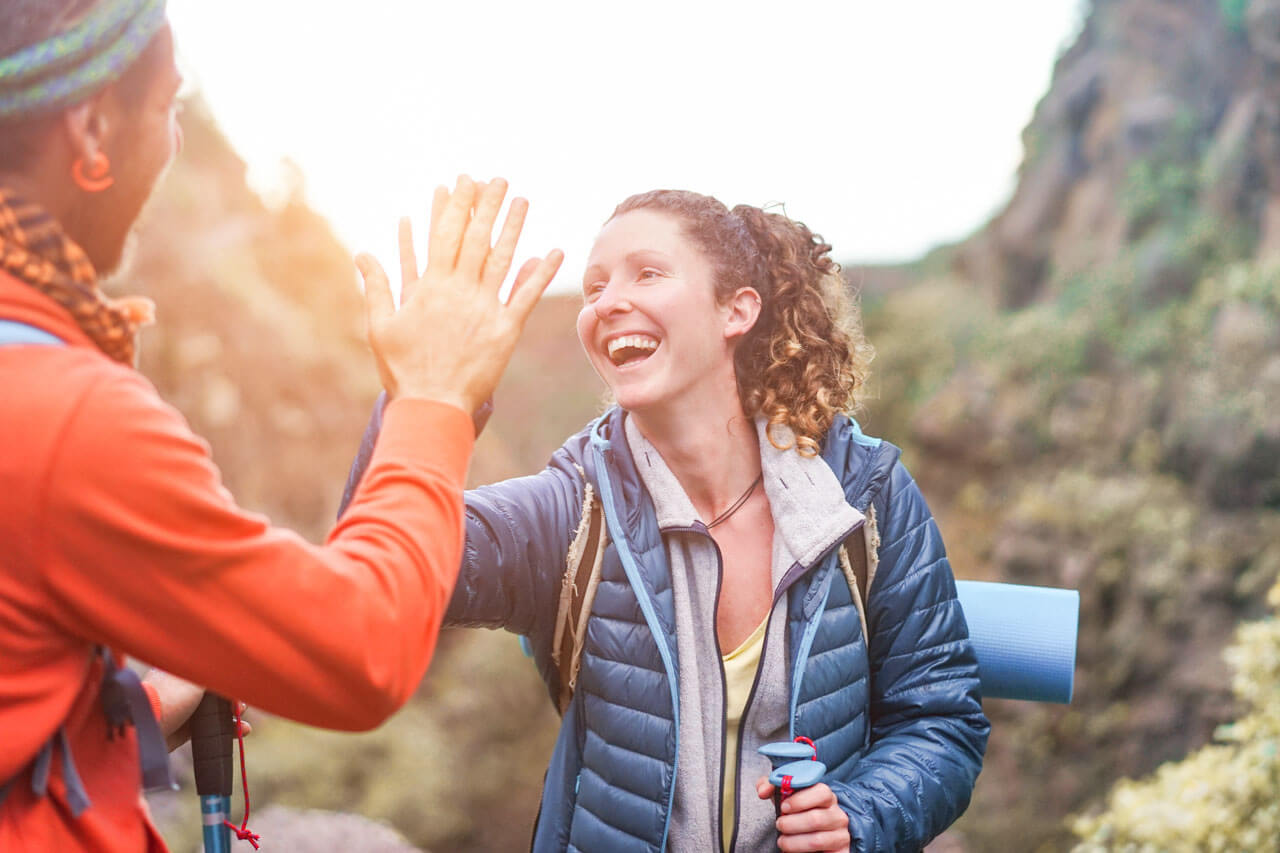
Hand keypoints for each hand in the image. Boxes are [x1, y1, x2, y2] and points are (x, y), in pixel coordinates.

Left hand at [142, 670, 250, 751]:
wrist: (145, 729)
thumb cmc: (171, 697)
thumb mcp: (198, 678)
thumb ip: (217, 672)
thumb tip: (233, 663)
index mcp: (184, 669)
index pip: (214, 669)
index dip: (229, 678)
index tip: (240, 687)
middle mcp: (184, 687)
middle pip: (217, 691)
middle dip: (233, 699)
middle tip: (239, 707)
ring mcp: (185, 708)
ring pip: (216, 710)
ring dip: (232, 715)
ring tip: (242, 722)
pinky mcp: (185, 728)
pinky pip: (210, 726)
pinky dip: (226, 729)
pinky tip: (241, 731)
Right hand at [357, 175, 562, 412]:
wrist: (432, 404)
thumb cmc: (403, 368)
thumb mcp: (380, 325)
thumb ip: (377, 286)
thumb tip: (363, 253)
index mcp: (430, 287)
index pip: (444, 235)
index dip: (456, 206)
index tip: (464, 182)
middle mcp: (460, 291)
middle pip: (476, 239)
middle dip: (487, 206)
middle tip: (498, 179)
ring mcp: (485, 309)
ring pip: (502, 260)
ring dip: (513, 228)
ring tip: (523, 201)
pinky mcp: (506, 330)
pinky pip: (526, 296)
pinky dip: (540, 274)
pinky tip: (553, 252)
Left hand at [756, 777, 850, 852]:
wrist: (811, 835)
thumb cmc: (797, 812)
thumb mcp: (784, 797)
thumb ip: (771, 787)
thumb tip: (763, 791)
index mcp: (826, 796)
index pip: (821, 792)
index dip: (800, 800)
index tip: (783, 807)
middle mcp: (837, 815)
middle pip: (816, 819)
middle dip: (791, 824)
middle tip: (779, 825)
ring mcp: (841, 835)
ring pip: (817, 841)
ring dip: (794, 843)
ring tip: (782, 841)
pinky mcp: (842, 852)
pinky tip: (794, 852)